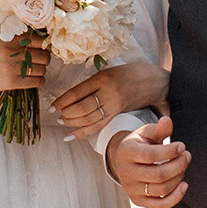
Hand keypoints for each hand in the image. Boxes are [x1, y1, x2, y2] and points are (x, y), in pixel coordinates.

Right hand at [0, 34, 50, 94]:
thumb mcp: (2, 40)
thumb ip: (21, 39)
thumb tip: (47, 42)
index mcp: (12, 38)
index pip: (41, 40)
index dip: (46, 45)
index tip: (45, 49)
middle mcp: (13, 51)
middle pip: (45, 56)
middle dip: (45, 59)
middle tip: (39, 61)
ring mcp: (12, 67)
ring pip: (42, 70)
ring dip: (41, 71)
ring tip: (34, 70)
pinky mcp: (11, 82)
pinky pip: (36, 82)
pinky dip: (40, 81)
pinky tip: (34, 79)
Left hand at [51, 61, 169, 138]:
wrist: (154, 81)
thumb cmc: (129, 73)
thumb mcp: (108, 71)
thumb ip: (92, 83)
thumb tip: (71, 97)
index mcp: (104, 78)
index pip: (78, 92)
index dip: (63, 101)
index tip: (52, 106)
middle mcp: (109, 92)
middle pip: (82, 108)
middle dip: (66, 113)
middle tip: (57, 114)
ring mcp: (114, 105)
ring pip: (89, 118)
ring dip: (72, 122)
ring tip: (62, 121)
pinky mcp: (118, 114)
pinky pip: (97, 125)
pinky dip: (82, 132)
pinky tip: (70, 136)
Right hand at [108, 116, 189, 207]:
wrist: (124, 160)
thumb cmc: (139, 144)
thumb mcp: (146, 132)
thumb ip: (159, 128)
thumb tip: (167, 121)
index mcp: (126, 152)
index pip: (150, 155)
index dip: (170, 151)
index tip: (182, 146)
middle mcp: (125, 173)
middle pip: (158, 175)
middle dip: (179, 165)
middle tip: (187, 156)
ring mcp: (131, 189)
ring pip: (162, 189)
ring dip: (179, 178)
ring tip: (183, 165)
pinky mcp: (139, 201)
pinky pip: (160, 205)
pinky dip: (176, 197)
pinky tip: (184, 185)